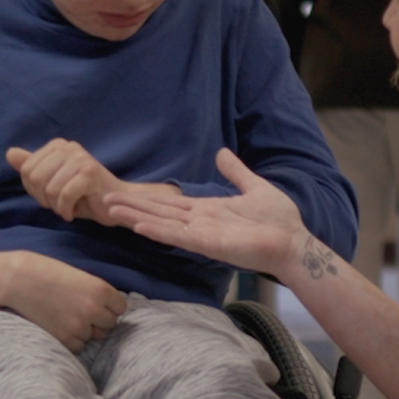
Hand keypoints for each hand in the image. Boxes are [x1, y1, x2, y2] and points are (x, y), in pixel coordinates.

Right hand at [0, 251, 127, 351]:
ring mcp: (79, 325)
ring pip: (93, 336)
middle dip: (98, 319)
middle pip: (109, 324)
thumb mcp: (80, 277)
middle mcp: (94, 309)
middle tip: (79, 309)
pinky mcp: (64, 338)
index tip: (97, 303)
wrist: (18, 280)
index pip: (121, 308)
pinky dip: (72, 339)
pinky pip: (78, 346)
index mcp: (101, 289)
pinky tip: (59, 325)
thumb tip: (108, 317)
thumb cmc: (48, 273)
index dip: (109, 306)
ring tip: (64, 314)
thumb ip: (97, 294)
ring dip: (83, 329)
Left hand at [7, 140, 122, 224]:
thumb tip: (10, 153)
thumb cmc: (83, 195)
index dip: (33, 190)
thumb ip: (32, 167)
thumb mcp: (52, 182)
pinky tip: (72, 212)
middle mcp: (69, 147)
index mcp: (57, 146)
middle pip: (36, 177)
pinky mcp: (90, 172)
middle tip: (58, 205)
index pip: (27, 169)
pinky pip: (65, 195)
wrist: (114, 205)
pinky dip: (65, 209)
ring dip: (56, 206)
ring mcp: (80, 158)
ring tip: (66, 208)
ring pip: (50, 188)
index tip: (48, 197)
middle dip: (43, 199)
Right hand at [104, 149, 310, 276]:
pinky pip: (179, 236)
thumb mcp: (254, 187)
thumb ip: (235, 173)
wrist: (293, 242)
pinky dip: (158, 231)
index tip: (127, 194)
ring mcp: (202, 234)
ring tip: (112, 211)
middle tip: (105, 200)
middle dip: (133, 207)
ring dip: (137, 218)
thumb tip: (221, 153)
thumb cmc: (279, 220)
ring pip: (162, 224)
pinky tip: (139, 226)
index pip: (171, 204)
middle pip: (159, 213)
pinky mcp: (208, 244)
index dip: (148, 199)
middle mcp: (200, 223)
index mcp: (208, 210)